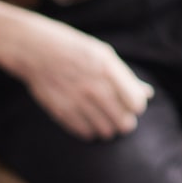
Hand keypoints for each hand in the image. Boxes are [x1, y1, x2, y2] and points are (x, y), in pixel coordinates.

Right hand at [7, 17, 153, 141]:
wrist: (35, 50)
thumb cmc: (74, 49)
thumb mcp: (103, 54)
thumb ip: (125, 77)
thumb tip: (147, 94)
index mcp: (108, 69)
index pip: (136, 104)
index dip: (136, 106)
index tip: (130, 103)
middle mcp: (94, 87)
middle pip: (124, 123)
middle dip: (125, 121)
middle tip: (119, 115)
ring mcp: (77, 101)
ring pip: (106, 132)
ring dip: (108, 127)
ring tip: (103, 117)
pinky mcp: (61, 111)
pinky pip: (85, 133)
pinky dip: (90, 130)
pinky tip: (87, 118)